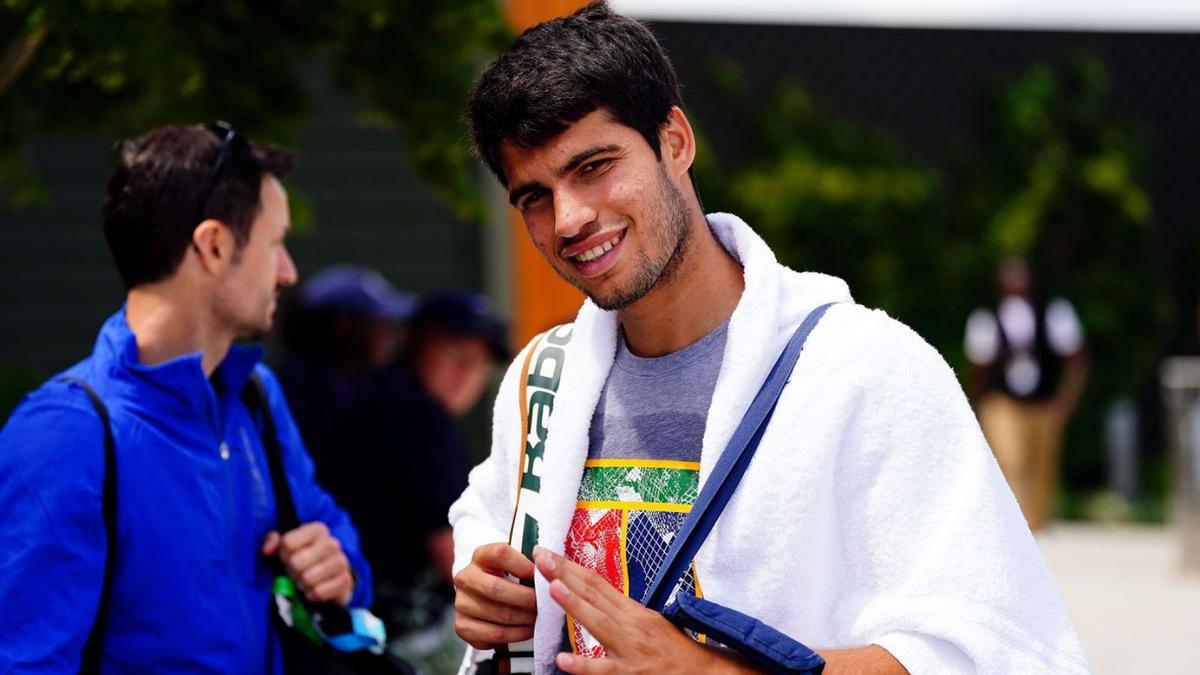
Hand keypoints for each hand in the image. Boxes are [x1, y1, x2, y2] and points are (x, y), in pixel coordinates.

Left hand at [262, 522, 353, 606]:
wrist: (330, 578)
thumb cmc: (304, 559)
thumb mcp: (286, 547)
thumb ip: (273, 541)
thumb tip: (267, 550)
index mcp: (318, 530)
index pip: (287, 542)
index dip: (283, 554)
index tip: (287, 558)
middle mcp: (332, 543)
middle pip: (297, 562)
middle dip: (292, 571)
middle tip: (295, 573)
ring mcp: (341, 562)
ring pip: (308, 578)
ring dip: (301, 584)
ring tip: (304, 581)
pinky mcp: (345, 580)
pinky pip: (319, 592)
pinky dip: (312, 595)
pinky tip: (313, 590)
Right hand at [453, 542, 537, 648]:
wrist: (484, 598)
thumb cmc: (508, 579)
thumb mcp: (515, 564)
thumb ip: (531, 565)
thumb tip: (550, 570)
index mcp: (480, 556)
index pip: (500, 553)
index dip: (523, 565)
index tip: (541, 575)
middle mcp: (465, 577)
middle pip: (496, 588)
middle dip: (526, 598)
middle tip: (544, 604)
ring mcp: (461, 603)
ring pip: (499, 614)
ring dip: (525, 618)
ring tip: (539, 617)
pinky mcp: (463, 626)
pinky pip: (496, 634)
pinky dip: (517, 634)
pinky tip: (529, 629)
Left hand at [533, 547, 752, 673]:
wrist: (703, 674)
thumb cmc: (676, 651)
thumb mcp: (650, 622)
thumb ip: (623, 611)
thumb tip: (596, 597)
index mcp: (633, 611)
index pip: (598, 583)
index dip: (572, 567)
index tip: (550, 554)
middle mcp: (630, 625)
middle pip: (594, 594)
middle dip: (565, 574)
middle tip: (542, 557)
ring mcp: (628, 650)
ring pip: (598, 624)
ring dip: (574, 605)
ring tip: (552, 588)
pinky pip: (602, 671)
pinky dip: (583, 665)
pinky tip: (563, 659)